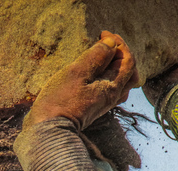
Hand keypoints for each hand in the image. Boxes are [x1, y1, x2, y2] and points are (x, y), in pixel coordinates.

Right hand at [23, 31, 138, 129]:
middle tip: (105, 42)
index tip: (101, 33)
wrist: (49, 130)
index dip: (118, 43)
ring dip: (115, 66)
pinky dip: (107, 79)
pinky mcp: (93, 110)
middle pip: (128, 72)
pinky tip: (95, 77)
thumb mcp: (77, 73)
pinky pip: (109, 91)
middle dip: (120, 54)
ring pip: (120, 83)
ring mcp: (103, 105)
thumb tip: (111, 44)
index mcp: (112, 87)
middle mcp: (112, 97)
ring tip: (101, 57)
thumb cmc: (60, 101)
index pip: (127, 59)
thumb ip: (96, 57)